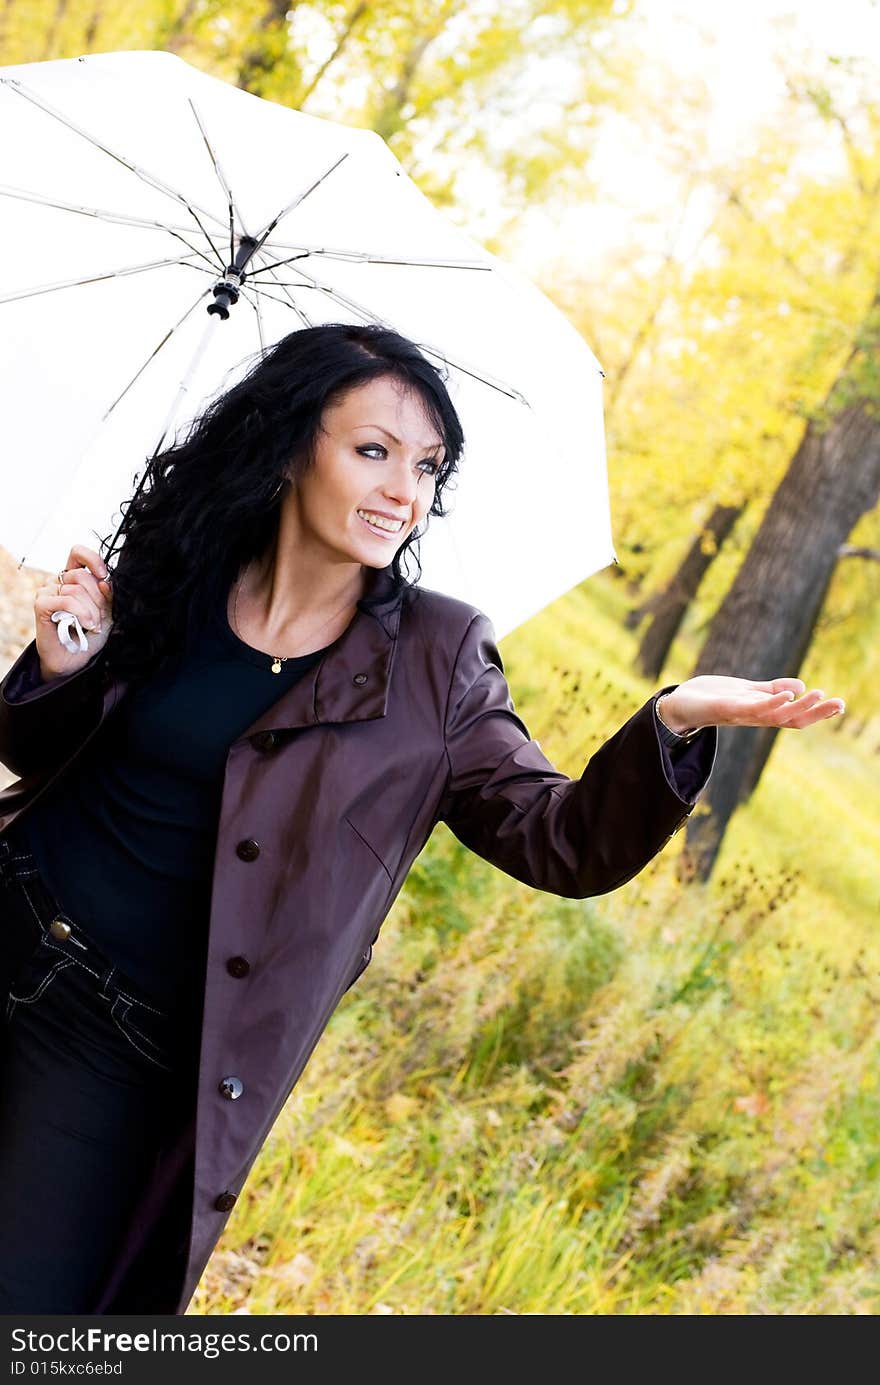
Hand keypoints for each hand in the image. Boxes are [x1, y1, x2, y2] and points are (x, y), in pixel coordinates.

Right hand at [34, 543, 113, 681]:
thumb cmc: (88, 635)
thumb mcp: (106, 613)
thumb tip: (106, 581)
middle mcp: (59, 581)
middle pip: (82, 575)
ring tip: (93, 626)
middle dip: (98, 598)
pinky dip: (80, 613)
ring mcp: (48, 591)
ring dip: (91, 611)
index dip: (93, 559)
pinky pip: (65, 600)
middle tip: (101, 617)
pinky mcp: (41, 604)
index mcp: (73, 579)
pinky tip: (86, 625)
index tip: (105, 576)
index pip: (78, 554)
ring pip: (75, 589)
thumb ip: (108, 596)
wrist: (74, 660)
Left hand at [659, 675, 844, 734]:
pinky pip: (754, 709)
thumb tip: (800, 687)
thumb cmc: (712, 698)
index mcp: (762, 713)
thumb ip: (771, 689)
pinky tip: (788, 694)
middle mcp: (755, 718)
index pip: (795, 716)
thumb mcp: (747, 690)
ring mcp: (742, 715)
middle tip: (840, 703)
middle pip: (792, 719)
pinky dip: (772, 703)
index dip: (817, 712)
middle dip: (817, 713)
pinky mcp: (728, 709)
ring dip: (800, 706)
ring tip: (819, 694)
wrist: (678, 705)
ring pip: (777, 715)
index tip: (840, 705)